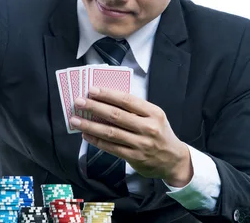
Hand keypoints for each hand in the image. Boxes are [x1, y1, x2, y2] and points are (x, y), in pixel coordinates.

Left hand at [71, 87, 192, 186]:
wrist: (174, 160)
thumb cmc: (159, 132)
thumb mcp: (154, 116)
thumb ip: (135, 108)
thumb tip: (106, 98)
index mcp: (153, 113)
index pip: (127, 100)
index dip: (108, 94)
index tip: (91, 90)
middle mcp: (148, 127)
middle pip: (116, 115)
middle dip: (94, 107)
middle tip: (79, 102)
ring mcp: (141, 144)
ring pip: (111, 132)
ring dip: (90, 125)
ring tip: (75, 119)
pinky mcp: (134, 158)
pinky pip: (111, 147)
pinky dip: (96, 140)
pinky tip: (85, 134)